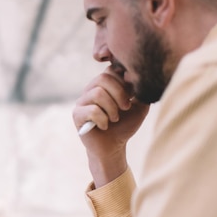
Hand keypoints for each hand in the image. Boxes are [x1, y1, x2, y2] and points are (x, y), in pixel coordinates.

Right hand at [72, 65, 149, 185]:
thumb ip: (140, 90)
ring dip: (112, 109)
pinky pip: (92, 110)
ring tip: (115, 119)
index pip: (112, 70)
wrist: (114, 146)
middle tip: (126, 108)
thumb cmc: (125, 124)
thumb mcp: (139, 106)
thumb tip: (130, 75)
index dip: (124, 81)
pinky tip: (104, 126)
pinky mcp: (77, 115)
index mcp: (105, 84)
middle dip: (120, 94)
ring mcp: (82, 101)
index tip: (131, 96)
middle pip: (103, 78)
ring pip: (97, 93)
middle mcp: (91, 89)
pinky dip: (103, 120)